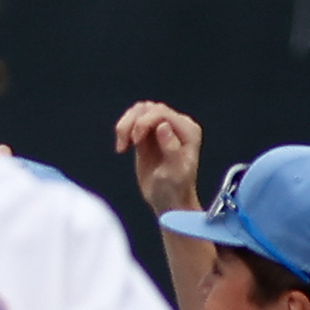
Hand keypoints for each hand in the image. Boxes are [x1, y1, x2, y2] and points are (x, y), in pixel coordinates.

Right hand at [113, 100, 204, 214]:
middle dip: (132, 122)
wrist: (169, 201)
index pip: (162, 112)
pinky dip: (124, 130)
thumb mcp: (175, 172)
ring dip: (125, 124)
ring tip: (122, 145)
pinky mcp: (149, 134)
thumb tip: (163, 126)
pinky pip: (133, 121)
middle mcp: (177, 125)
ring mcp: (162, 128)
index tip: (135, 140)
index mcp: (187, 130)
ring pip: (139, 111)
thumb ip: (171, 148)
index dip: (144, 121)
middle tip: (126, 144)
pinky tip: (122, 147)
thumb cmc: (175, 190)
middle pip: (149, 108)